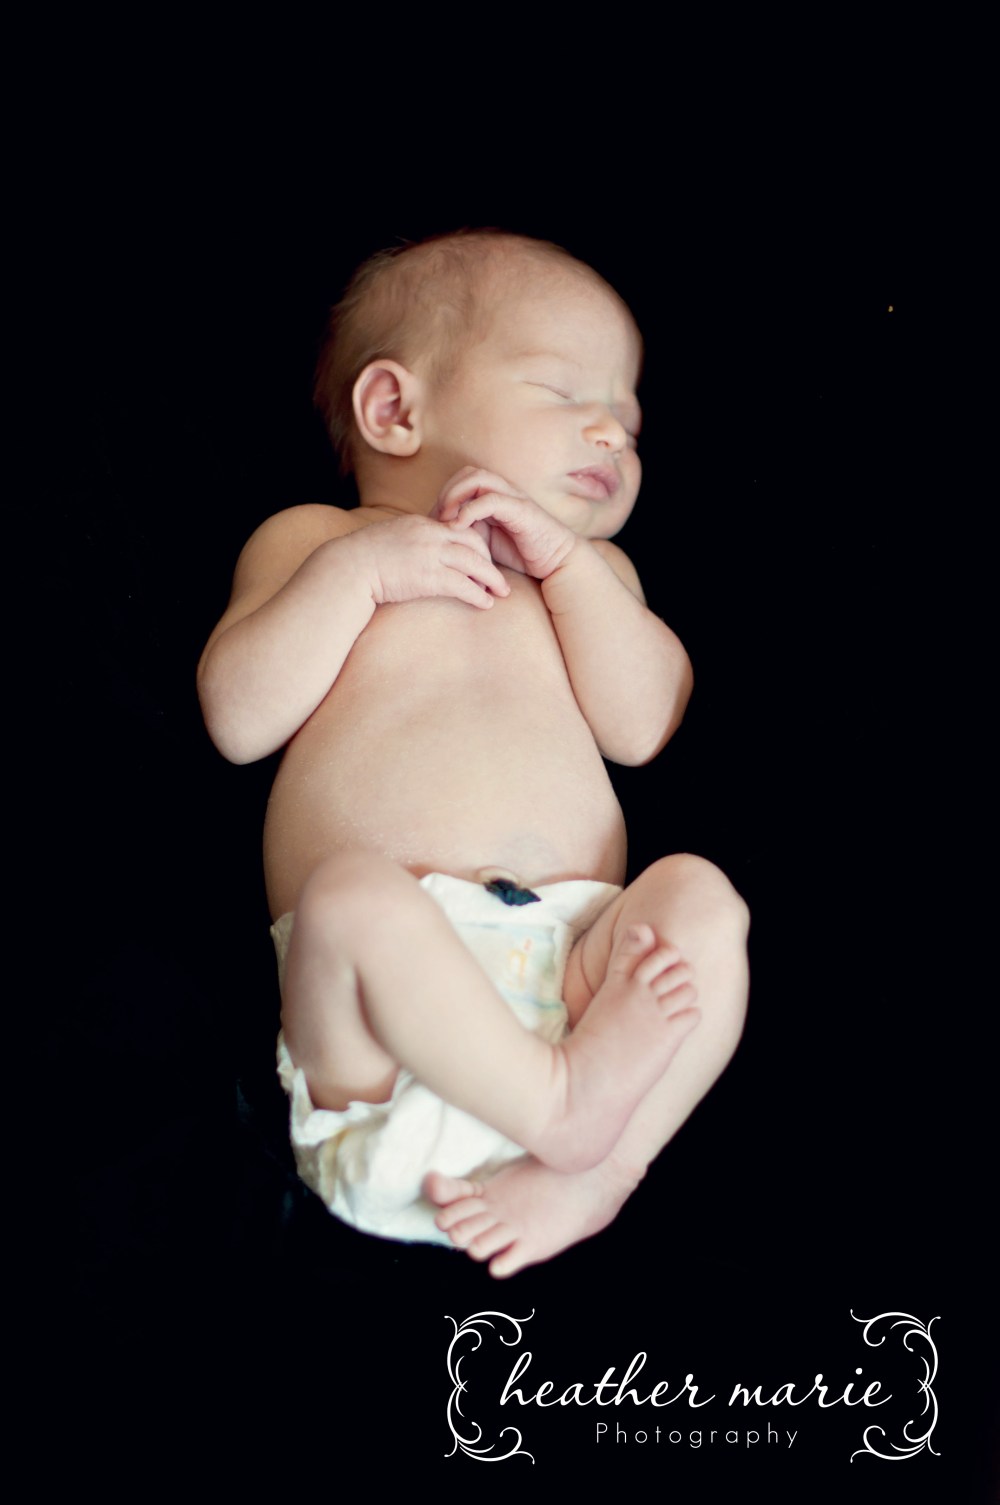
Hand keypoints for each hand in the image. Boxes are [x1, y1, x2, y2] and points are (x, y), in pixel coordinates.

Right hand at [355, 513, 509, 608]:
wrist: (348, 568)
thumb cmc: (362, 557)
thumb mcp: (390, 537)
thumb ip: (410, 540)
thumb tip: (417, 550)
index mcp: (422, 523)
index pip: (460, 528)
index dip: (476, 543)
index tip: (484, 557)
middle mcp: (430, 535)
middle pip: (474, 542)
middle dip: (490, 559)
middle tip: (499, 576)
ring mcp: (431, 555)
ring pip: (474, 563)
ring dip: (492, 579)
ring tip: (502, 591)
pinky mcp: (428, 578)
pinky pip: (463, 585)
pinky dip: (478, 595)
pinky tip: (486, 603)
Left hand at [434, 467, 576, 579]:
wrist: (557, 562)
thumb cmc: (524, 553)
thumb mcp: (488, 542)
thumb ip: (469, 532)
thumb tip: (441, 532)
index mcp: (496, 496)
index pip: (463, 480)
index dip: (445, 495)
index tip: (435, 520)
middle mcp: (504, 491)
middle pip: (468, 472)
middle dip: (448, 490)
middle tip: (438, 516)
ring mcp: (513, 497)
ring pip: (478, 478)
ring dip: (456, 495)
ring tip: (446, 518)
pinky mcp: (521, 510)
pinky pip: (490, 499)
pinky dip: (470, 510)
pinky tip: (459, 526)